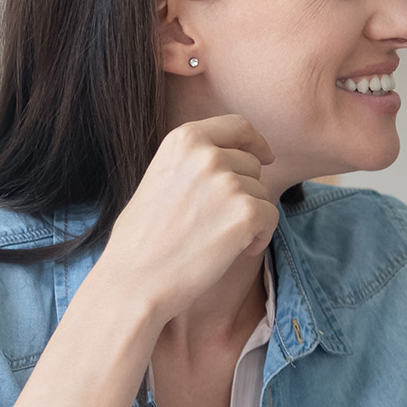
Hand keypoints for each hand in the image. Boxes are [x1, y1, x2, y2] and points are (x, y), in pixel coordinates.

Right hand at [98, 115, 277, 324]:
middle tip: (219, 222)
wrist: (134, 280)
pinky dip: (261, 236)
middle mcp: (207, 154)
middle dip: (245, 191)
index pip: (237, 126)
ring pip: (262, 193)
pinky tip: (237, 250)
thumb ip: (194, 163)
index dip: (254, 141)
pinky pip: (271, 217)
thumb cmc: (142, 239)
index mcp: (184, 139)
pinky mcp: (246, 212)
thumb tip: (231, 157)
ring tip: (218, 239)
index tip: (265, 156)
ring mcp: (228, 182)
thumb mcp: (161, 178)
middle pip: (251, 164)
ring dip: (250, 217)